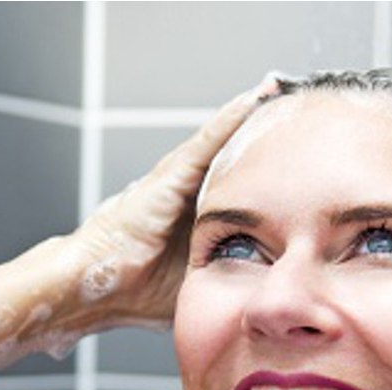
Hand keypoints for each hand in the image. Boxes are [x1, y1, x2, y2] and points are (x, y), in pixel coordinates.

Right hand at [49, 75, 278, 333]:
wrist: (96, 287)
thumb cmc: (137, 294)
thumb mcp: (202, 285)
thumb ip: (231, 282)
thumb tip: (267, 298)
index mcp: (196, 219)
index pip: (238, 190)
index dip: (265, 175)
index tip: (295, 162)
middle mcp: (187, 194)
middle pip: (231, 158)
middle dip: (259, 135)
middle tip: (292, 111)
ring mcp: (178, 180)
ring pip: (222, 140)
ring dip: (248, 114)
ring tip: (276, 89)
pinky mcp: (170, 175)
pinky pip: (207, 141)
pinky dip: (230, 118)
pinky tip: (254, 97)